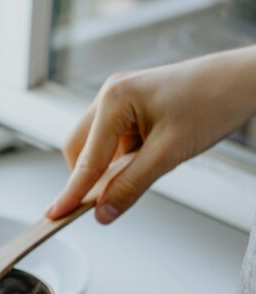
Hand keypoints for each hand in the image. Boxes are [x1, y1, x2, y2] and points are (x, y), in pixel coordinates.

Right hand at [47, 46, 255, 223]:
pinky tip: (144, 160)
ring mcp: (119, 98)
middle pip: (78, 147)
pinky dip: (120, 157)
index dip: (73, 191)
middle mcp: (110, 94)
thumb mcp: (170, 153)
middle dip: (86, 176)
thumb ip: (131, 185)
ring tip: (139, 173)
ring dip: (107, 166)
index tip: (56, 213)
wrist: (244, 80)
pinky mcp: (131, 105)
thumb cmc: (213, 102)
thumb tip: (104, 212)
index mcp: (114, 99)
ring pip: (94, 144)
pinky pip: (112, 138)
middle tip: (99, 202)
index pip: (86, 158)